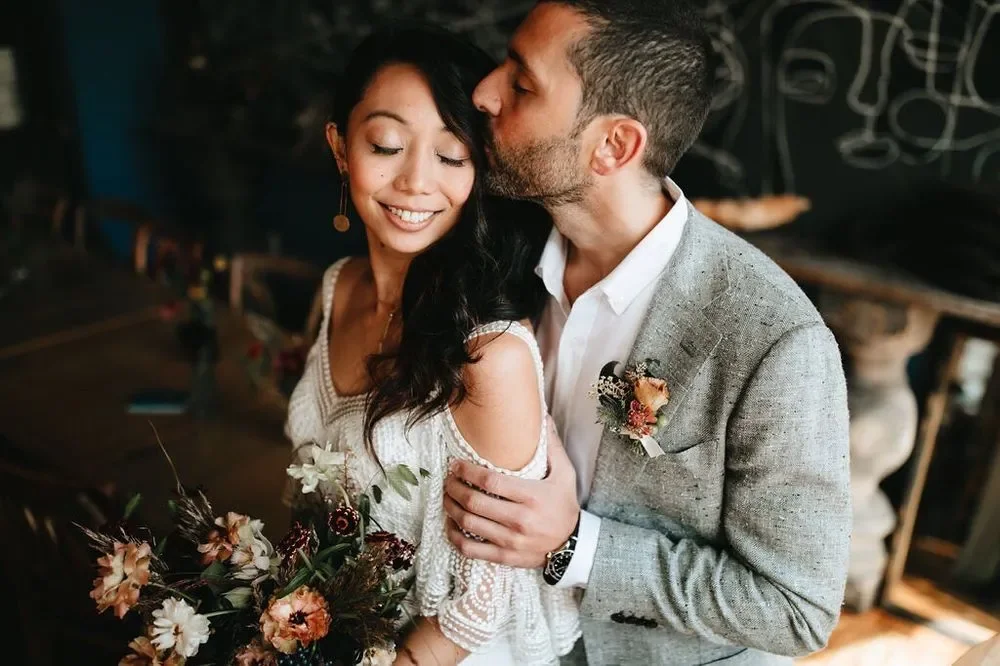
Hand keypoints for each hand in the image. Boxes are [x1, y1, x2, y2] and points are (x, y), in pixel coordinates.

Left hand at [444, 416, 579, 567]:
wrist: (572, 545)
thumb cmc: (565, 505)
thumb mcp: (565, 474)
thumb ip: (552, 447)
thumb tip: (543, 416)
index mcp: (532, 497)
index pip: (490, 482)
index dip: (467, 471)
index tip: (456, 464)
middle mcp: (519, 520)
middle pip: (474, 502)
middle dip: (454, 488)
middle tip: (448, 479)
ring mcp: (510, 541)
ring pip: (468, 524)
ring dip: (451, 508)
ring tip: (446, 496)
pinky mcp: (504, 557)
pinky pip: (470, 549)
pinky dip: (454, 536)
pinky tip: (450, 523)